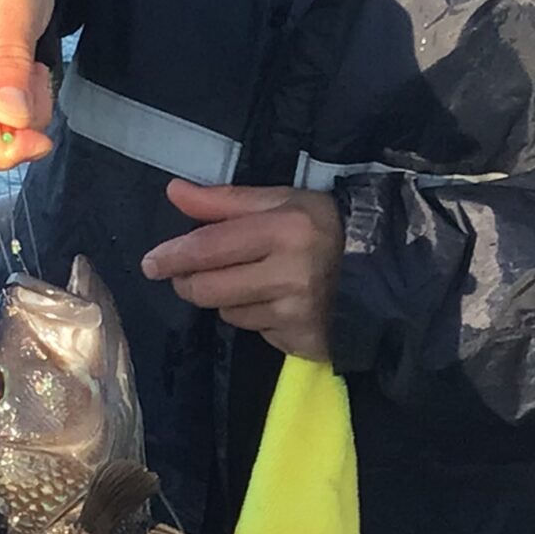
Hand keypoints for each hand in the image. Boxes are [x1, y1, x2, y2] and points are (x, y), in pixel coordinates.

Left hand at [140, 181, 341, 360]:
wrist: (383, 272)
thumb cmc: (326, 228)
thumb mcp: (283, 201)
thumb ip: (226, 201)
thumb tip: (175, 192)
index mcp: (283, 229)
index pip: (210, 246)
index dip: (174, 256)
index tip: (151, 262)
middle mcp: (289, 273)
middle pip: (208, 288)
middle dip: (190, 282)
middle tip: (189, 275)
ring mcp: (295, 312)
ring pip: (229, 313)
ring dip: (229, 300)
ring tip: (255, 282)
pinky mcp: (300, 341)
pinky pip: (256, 332)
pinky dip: (257, 319)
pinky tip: (278, 304)